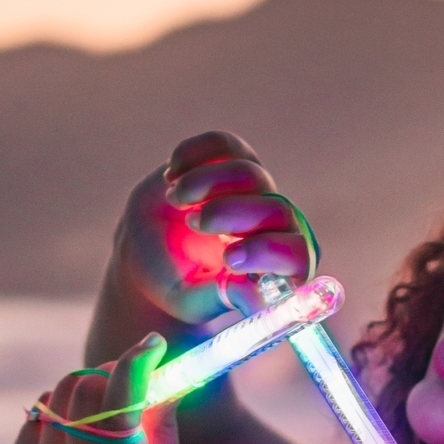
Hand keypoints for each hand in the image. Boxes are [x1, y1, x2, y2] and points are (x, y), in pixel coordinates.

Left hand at [11, 335, 183, 443]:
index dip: (136, 367)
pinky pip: (40, 411)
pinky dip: (64, 406)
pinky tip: (81, 428)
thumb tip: (161, 369)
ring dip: (86, 384)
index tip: (152, 344)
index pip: (120, 410)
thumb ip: (164, 423)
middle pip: (83, 393)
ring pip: (58, 395)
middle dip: (110, 369)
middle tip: (128, 373)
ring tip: (105, 401)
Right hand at [113, 131, 313, 326]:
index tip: (230, 259)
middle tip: (195, 223)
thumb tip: (253, 298)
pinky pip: (222, 144)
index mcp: (276, 266)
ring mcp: (253, 189)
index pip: (297, 254)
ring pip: (248, 173)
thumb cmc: (177, 282)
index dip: (269, 252)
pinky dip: (193, 155)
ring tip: (176, 200)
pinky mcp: (228, 158)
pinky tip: (171, 176)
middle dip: (232, 214)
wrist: (147, 252)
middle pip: (276, 209)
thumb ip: (223, 298)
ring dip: (206, 183)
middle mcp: (273, 225)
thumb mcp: (193, 300)